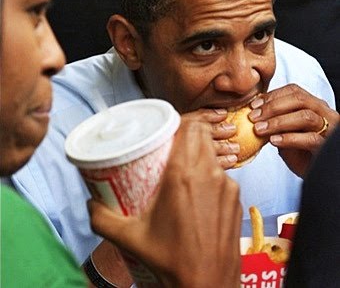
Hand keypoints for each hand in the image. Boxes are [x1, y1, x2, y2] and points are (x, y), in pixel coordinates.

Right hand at [89, 119, 241, 287]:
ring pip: (213, 155)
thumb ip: (102, 218)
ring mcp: (228, 187)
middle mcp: (209, 175)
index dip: (179, 122)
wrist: (208, 287)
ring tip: (182, 169)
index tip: (167, 128)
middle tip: (170, 146)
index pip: (189, 128)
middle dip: (187, 135)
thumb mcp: (130, 239)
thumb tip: (90, 204)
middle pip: (202, 136)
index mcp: (183, 176)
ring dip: (199, 154)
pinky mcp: (237, 199)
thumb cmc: (172, 263)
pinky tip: (198, 192)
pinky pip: (223, 175)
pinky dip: (210, 175)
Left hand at [249, 84, 339, 176]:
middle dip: (272, 107)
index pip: (294, 91)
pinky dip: (289, 138)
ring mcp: (329, 129)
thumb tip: (253, 111)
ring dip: (278, 122)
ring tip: (260, 129)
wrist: (315, 174)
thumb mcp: (285, 132)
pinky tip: (274, 140)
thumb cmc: (300, 152)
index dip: (272, 96)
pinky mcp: (327, 146)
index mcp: (313, 106)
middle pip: (299, 100)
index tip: (254, 106)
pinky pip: (310, 138)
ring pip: (305, 116)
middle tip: (253, 117)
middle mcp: (324, 113)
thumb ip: (275, 120)